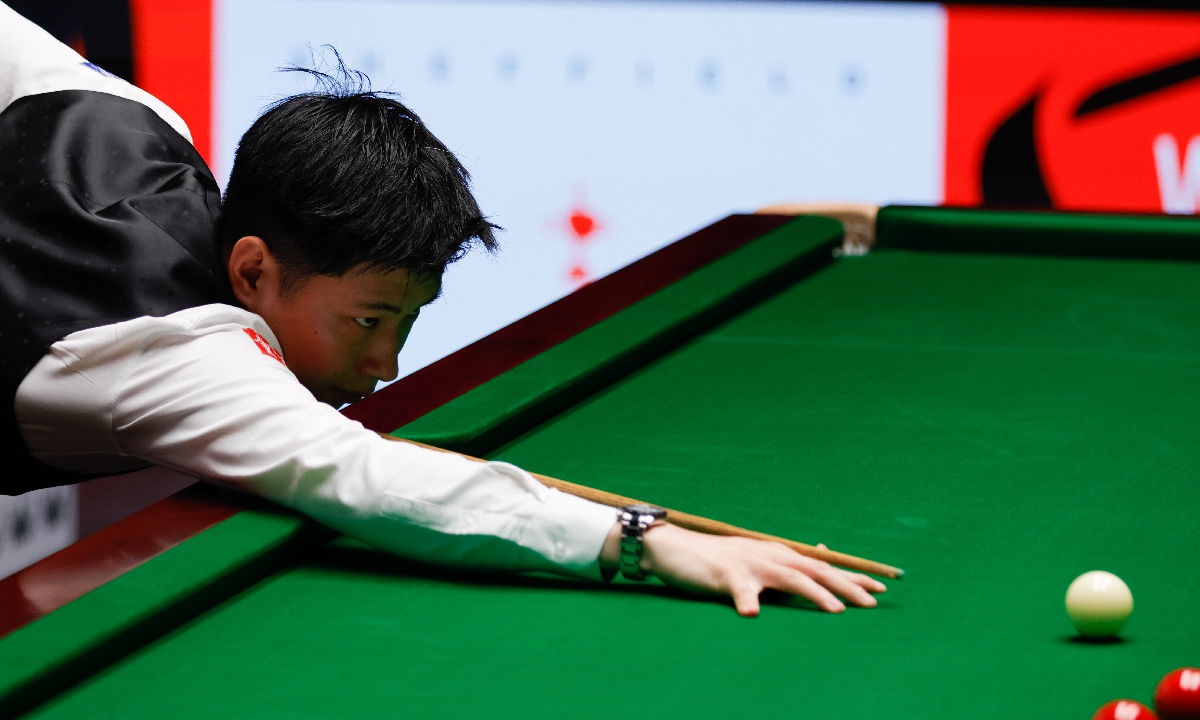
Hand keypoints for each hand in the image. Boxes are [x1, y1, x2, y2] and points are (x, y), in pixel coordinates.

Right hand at [601, 522, 885, 616]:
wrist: (673, 548)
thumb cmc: (715, 561)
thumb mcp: (754, 561)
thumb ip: (782, 568)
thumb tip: (819, 558)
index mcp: (778, 555)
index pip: (822, 564)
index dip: (852, 575)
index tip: (882, 585)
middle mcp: (770, 555)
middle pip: (816, 570)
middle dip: (846, 586)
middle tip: (873, 602)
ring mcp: (749, 564)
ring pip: (789, 578)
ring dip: (815, 593)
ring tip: (836, 612)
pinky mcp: (725, 574)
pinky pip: (739, 590)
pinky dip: (748, 601)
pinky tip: (753, 615)